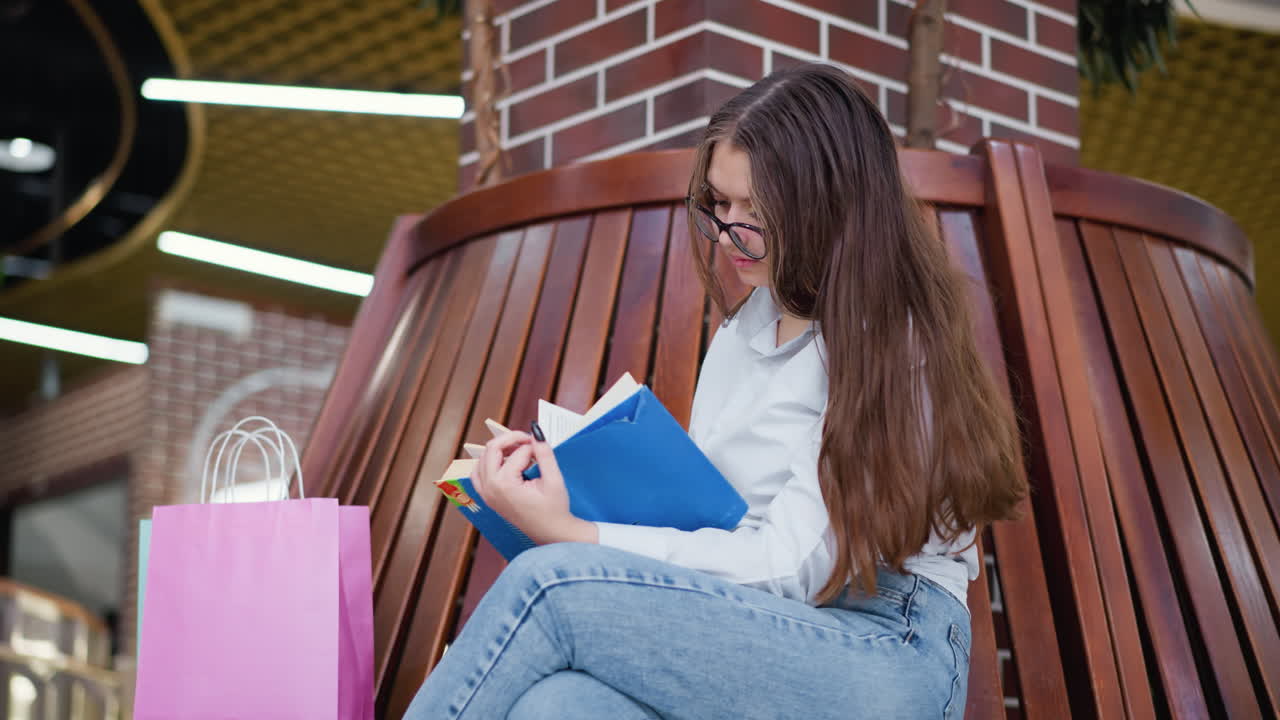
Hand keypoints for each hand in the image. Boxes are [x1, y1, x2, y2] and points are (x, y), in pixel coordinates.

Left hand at [470, 430, 597, 545]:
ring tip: (518, 450)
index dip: (533, 446)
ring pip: (482, 458)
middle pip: (492, 449)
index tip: (544, 449)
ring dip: (499, 449)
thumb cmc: (554, 510)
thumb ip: (544, 453)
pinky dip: (488, 463)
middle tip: (528, 439)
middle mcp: (490, 488)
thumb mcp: (554, 479)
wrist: (551, 533)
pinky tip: (503, 461)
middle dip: (511, 439)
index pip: (518, 452)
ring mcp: (486, 494)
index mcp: (505, 484)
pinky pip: (478, 473)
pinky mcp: (488, 497)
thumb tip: (536, 431)